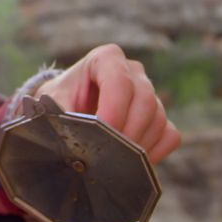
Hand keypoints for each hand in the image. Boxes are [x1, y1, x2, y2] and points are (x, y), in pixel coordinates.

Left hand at [33, 43, 180, 163]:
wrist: (67, 105)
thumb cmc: (60, 100)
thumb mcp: (52, 102)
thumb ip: (62, 116)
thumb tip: (75, 143)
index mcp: (106, 59)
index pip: (119, 81)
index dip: (113, 111)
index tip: (101, 136)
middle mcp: (133, 71)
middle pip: (145, 101)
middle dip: (127, 133)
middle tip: (110, 155)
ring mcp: (150, 92)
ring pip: (158, 119)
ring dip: (139, 146)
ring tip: (115, 161)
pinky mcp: (158, 116)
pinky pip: (169, 135)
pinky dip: (155, 152)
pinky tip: (131, 162)